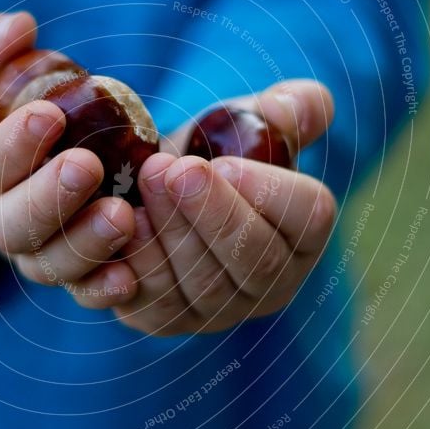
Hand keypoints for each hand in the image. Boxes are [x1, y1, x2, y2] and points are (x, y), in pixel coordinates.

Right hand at [0, 12, 135, 288]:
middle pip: (14, 225)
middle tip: (87, 168)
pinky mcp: (63, 266)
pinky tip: (130, 279)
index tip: (49, 116)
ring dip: (85, 245)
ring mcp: (30, 248)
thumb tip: (18, 26)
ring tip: (123, 218)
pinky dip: (101, 288)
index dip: (13, 145)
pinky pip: (78, 288)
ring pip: (47, 263)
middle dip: (50, 199)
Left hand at [68, 80, 336, 335]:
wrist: (157, 187)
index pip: (309, 219)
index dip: (270, 194)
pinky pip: (155, 306)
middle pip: (255, 262)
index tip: (225, 162)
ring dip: (169, 236)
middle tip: (170, 170)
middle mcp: (269, 283)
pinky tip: (120, 225)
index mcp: (302, 231)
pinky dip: (136, 267)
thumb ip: (285, 109)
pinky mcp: (167, 320)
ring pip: (204, 287)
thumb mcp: (249, 121)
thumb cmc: (212, 152)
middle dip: (211, 215)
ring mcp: (219, 310)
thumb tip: (294, 108)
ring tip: (142, 185)